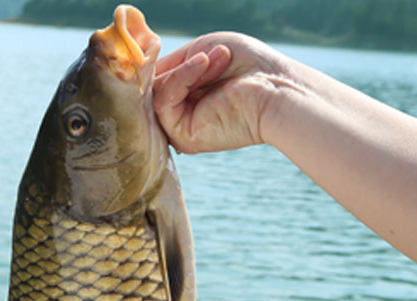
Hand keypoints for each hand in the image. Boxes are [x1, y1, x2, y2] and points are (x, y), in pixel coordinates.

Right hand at [153, 33, 287, 153]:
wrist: (274, 88)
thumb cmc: (247, 66)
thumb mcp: (200, 52)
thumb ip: (169, 66)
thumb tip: (142, 73)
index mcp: (186, 100)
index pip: (156, 81)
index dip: (162, 63)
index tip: (181, 47)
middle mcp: (181, 118)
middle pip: (152, 87)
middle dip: (183, 64)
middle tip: (217, 55)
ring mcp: (180, 130)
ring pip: (156, 93)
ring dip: (188, 69)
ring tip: (220, 60)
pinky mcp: (183, 138)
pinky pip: (163, 102)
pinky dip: (183, 77)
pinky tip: (205, 65)